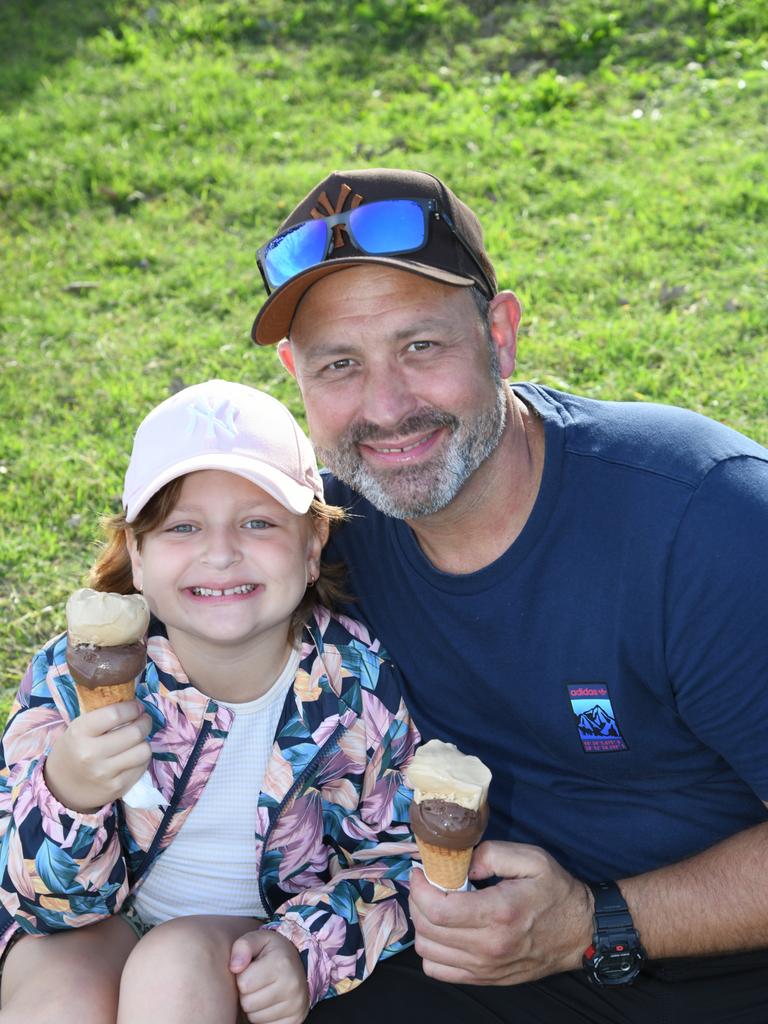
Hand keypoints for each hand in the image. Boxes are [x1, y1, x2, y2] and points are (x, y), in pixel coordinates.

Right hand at [44, 700, 151, 812]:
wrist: (61, 788)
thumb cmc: (73, 750)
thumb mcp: (78, 728)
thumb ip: (102, 715)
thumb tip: (133, 702)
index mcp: (79, 733)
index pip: (114, 714)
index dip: (132, 708)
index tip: (137, 707)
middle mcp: (91, 754)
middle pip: (134, 732)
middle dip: (145, 722)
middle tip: (144, 719)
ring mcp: (105, 773)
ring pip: (143, 751)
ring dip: (144, 742)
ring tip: (139, 739)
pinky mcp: (117, 787)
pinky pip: (142, 767)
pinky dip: (141, 758)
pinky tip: (133, 755)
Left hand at [230, 929, 309, 1023]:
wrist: (299, 965)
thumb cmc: (273, 952)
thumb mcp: (258, 939)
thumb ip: (242, 946)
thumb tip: (234, 967)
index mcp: (281, 963)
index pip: (243, 983)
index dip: (242, 977)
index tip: (252, 970)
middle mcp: (291, 985)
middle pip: (248, 1003)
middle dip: (247, 993)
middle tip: (258, 982)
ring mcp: (295, 1005)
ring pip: (255, 1017)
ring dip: (255, 1007)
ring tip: (264, 991)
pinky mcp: (295, 1020)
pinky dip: (264, 1017)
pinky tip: (271, 1003)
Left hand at [409, 840, 591, 985]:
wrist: (579, 933)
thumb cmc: (555, 892)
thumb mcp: (532, 858)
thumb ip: (492, 853)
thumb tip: (460, 865)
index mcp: (499, 913)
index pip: (439, 910)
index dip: (420, 889)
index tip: (421, 871)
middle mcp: (489, 946)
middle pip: (428, 930)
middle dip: (417, 901)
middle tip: (427, 883)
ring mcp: (486, 968)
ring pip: (428, 952)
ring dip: (422, 925)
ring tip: (435, 905)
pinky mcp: (485, 979)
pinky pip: (438, 971)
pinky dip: (432, 951)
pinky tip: (444, 930)